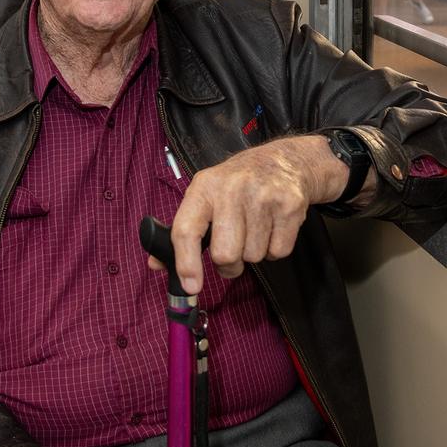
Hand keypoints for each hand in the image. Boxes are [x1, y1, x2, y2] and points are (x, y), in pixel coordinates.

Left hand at [154, 135, 370, 294]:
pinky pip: (278, 252)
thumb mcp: (205, 195)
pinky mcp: (289, 206)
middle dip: (228, 264)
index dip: (186, 263)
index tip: (191, 286)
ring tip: (255, 228)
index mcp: (204, 187)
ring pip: (253, 257)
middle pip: (224, 254)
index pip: (186, 230)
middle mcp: (231, 189)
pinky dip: (275, 249)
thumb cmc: (237, 184)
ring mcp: (262, 196)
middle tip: (232, 251)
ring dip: (253, 253)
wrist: (284, 160)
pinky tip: (272, 227)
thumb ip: (182, 230)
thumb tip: (156, 265)